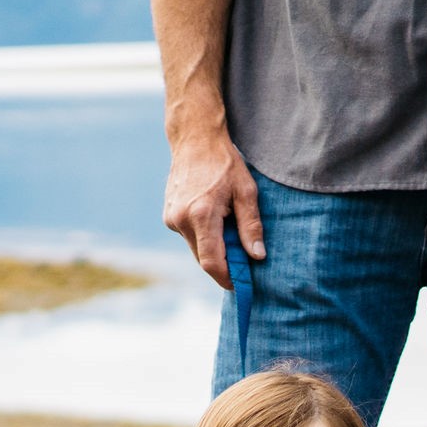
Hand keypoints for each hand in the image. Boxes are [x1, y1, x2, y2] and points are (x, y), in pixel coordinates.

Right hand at [163, 123, 264, 287]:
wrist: (195, 140)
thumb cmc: (224, 164)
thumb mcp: (246, 192)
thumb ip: (251, 226)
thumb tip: (257, 256)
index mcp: (201, 214)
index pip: (212, 261)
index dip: (227, 277)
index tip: (242, 285)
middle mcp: (181, 219)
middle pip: (203, 259)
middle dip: (223, 265)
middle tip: (244, 263)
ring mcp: (171, 218)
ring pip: (196, 248)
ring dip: (214, 249)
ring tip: (231, 232)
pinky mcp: (168, 216)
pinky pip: (189, 237)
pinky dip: (204, 237)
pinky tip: (216, 220)